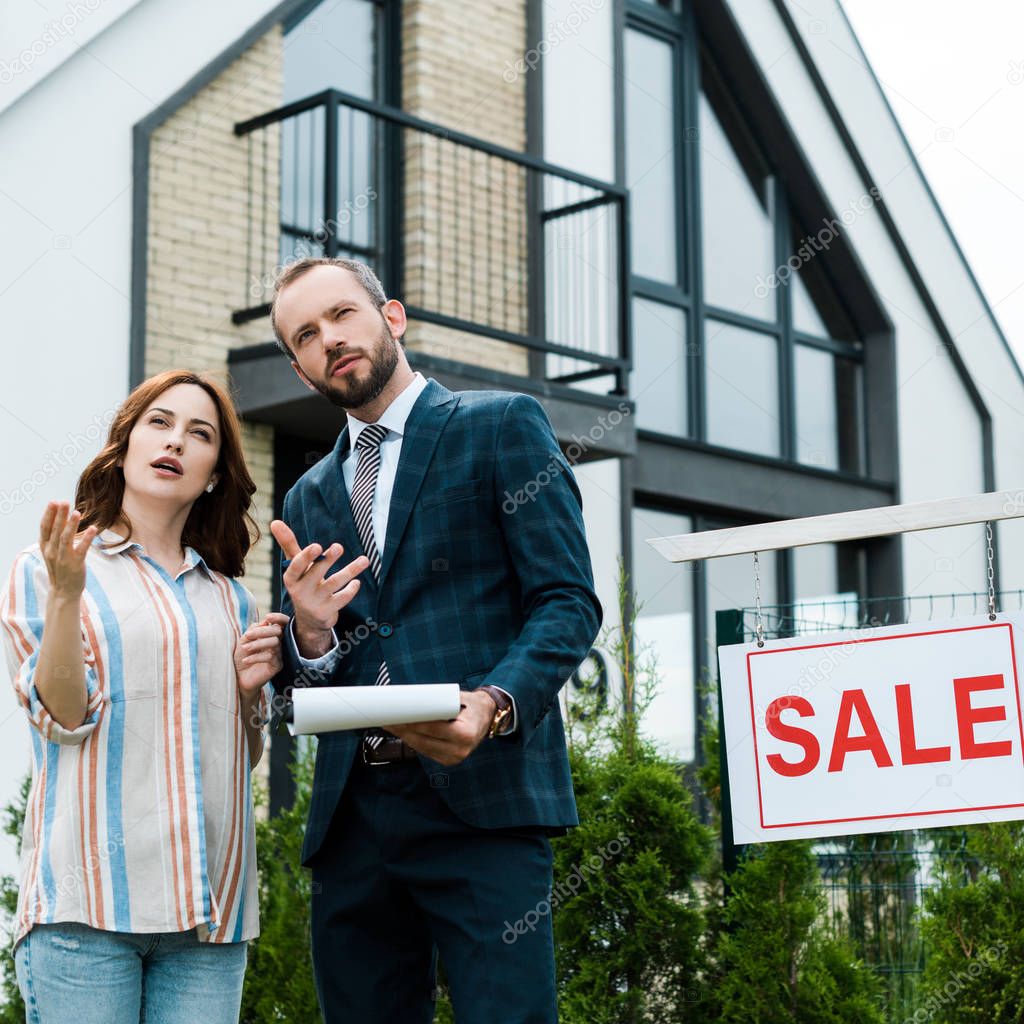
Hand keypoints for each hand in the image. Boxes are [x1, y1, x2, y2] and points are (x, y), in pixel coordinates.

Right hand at [39, 502, 97, 599]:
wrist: (64, 591)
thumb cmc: (61, 568)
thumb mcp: (55, 551)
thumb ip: (58, 536)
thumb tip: (65, 518)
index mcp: (45, 547)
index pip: (44, 527)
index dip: (48, 514)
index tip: (53, 501)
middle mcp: (51, 551)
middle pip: (55, 530)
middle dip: (59, 515)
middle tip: (64, 501)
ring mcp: (63, 558)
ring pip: (65, 539)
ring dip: (71, 525)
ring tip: (77, 512)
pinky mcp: (75, 564)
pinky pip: (81, 549)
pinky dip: (87, 538)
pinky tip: (93, 528)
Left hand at [234, 612, 290, 698]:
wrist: (238, 677)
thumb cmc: (242, 656)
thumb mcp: (245, 640)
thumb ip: (255, 629)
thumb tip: (265, 621)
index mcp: (271, 634)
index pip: (282, 623)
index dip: (279, 617)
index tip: (268, 617)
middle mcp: (279, 643)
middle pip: (278, 631)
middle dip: (262, 631)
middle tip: (247, 636)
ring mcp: (279, 654)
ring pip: (275, 643)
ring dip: (257, 644)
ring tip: (245, 648)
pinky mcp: (277, 666)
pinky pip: (270, 657)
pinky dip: (256, 657)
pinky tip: (246, 660)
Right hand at [270, 520, 368, 639]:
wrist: (309, 620)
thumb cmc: (303, 583)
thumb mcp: (295, 566)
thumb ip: (288, 544)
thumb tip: (275, 521)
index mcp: (291, 578)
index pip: (296, 567)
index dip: (306, 557)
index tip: (317, 546)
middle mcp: (300, 591)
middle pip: (315, 573)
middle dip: (327, 560)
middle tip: (338, 547)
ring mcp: (314, 602)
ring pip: (334, 584)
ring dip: (350, 571)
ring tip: (365, 560)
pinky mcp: (327, 612)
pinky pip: (341, 599)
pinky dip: (350, 590)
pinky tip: (357, 582)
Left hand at [389, 689, 497, 765]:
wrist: (485, 718)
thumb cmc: (470, 704)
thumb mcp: (457, 699)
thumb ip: (436, 702)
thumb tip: (409, 700)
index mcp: (465, 733)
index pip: (431, 728)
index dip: (412, 722)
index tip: (396, 716)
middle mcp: (461, 750)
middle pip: (423, 740)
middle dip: (403, 729)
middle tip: (387, 718)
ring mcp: (455, 758)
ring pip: (421, 747)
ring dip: (404, 736)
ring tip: (390, 724)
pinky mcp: (448, 761)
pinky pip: (425, 751)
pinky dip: (413, 741)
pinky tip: (402, 733)